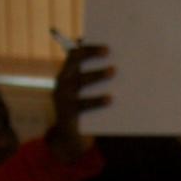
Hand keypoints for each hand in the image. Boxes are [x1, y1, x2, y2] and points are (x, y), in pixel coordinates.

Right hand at [46, 44, 111, 164]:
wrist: (70, 137)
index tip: (105, 43)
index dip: (88, 47)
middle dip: (90, 54)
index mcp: (67, 73)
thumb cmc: (85, 109)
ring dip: (96, 74)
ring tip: (113, 71)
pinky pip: (82, 104)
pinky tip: (111, 99)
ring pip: (78, 81)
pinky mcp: (66, 113)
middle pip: (73, 61)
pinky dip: (97, 100)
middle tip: (109, 52)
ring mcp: (62, 97)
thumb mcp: (89, 92)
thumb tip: (118, 65)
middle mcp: (61, 82)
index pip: (74, 53)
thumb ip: (96, 79)